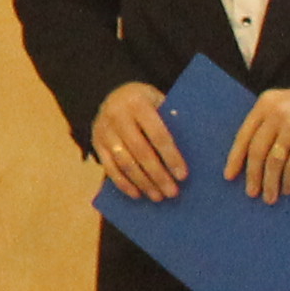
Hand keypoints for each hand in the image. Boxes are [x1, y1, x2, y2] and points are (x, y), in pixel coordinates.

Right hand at [89, 82, 184, 201]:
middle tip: (172, 192)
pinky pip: (109, 167)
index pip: (157, 134)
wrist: (113, 94)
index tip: (182, 175)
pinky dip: (123, 183)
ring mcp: (104, 130)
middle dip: (158, 175)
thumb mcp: (158, 101)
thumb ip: (170, 120)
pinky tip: (137, 194)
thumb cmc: (146, 102)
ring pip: (124, 162)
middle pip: (140, 151)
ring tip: (158, 196)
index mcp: (138, 103)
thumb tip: (192, 151)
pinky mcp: (96, 143)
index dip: (171, 156)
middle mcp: (118, 116)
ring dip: (142, 182)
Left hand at [230, 83, 289, 203]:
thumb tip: (248, 157)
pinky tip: (287, 189)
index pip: (244, 135)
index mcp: (265, 104)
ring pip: (273, 161)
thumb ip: (266, 122)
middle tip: (251, 192)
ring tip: (269, 197)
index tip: (229, 176)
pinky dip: (288, 180)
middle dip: (252, 175)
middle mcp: (276, 114)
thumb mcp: (283, 105)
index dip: (235, 158)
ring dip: (269, 183)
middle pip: (257, 151)